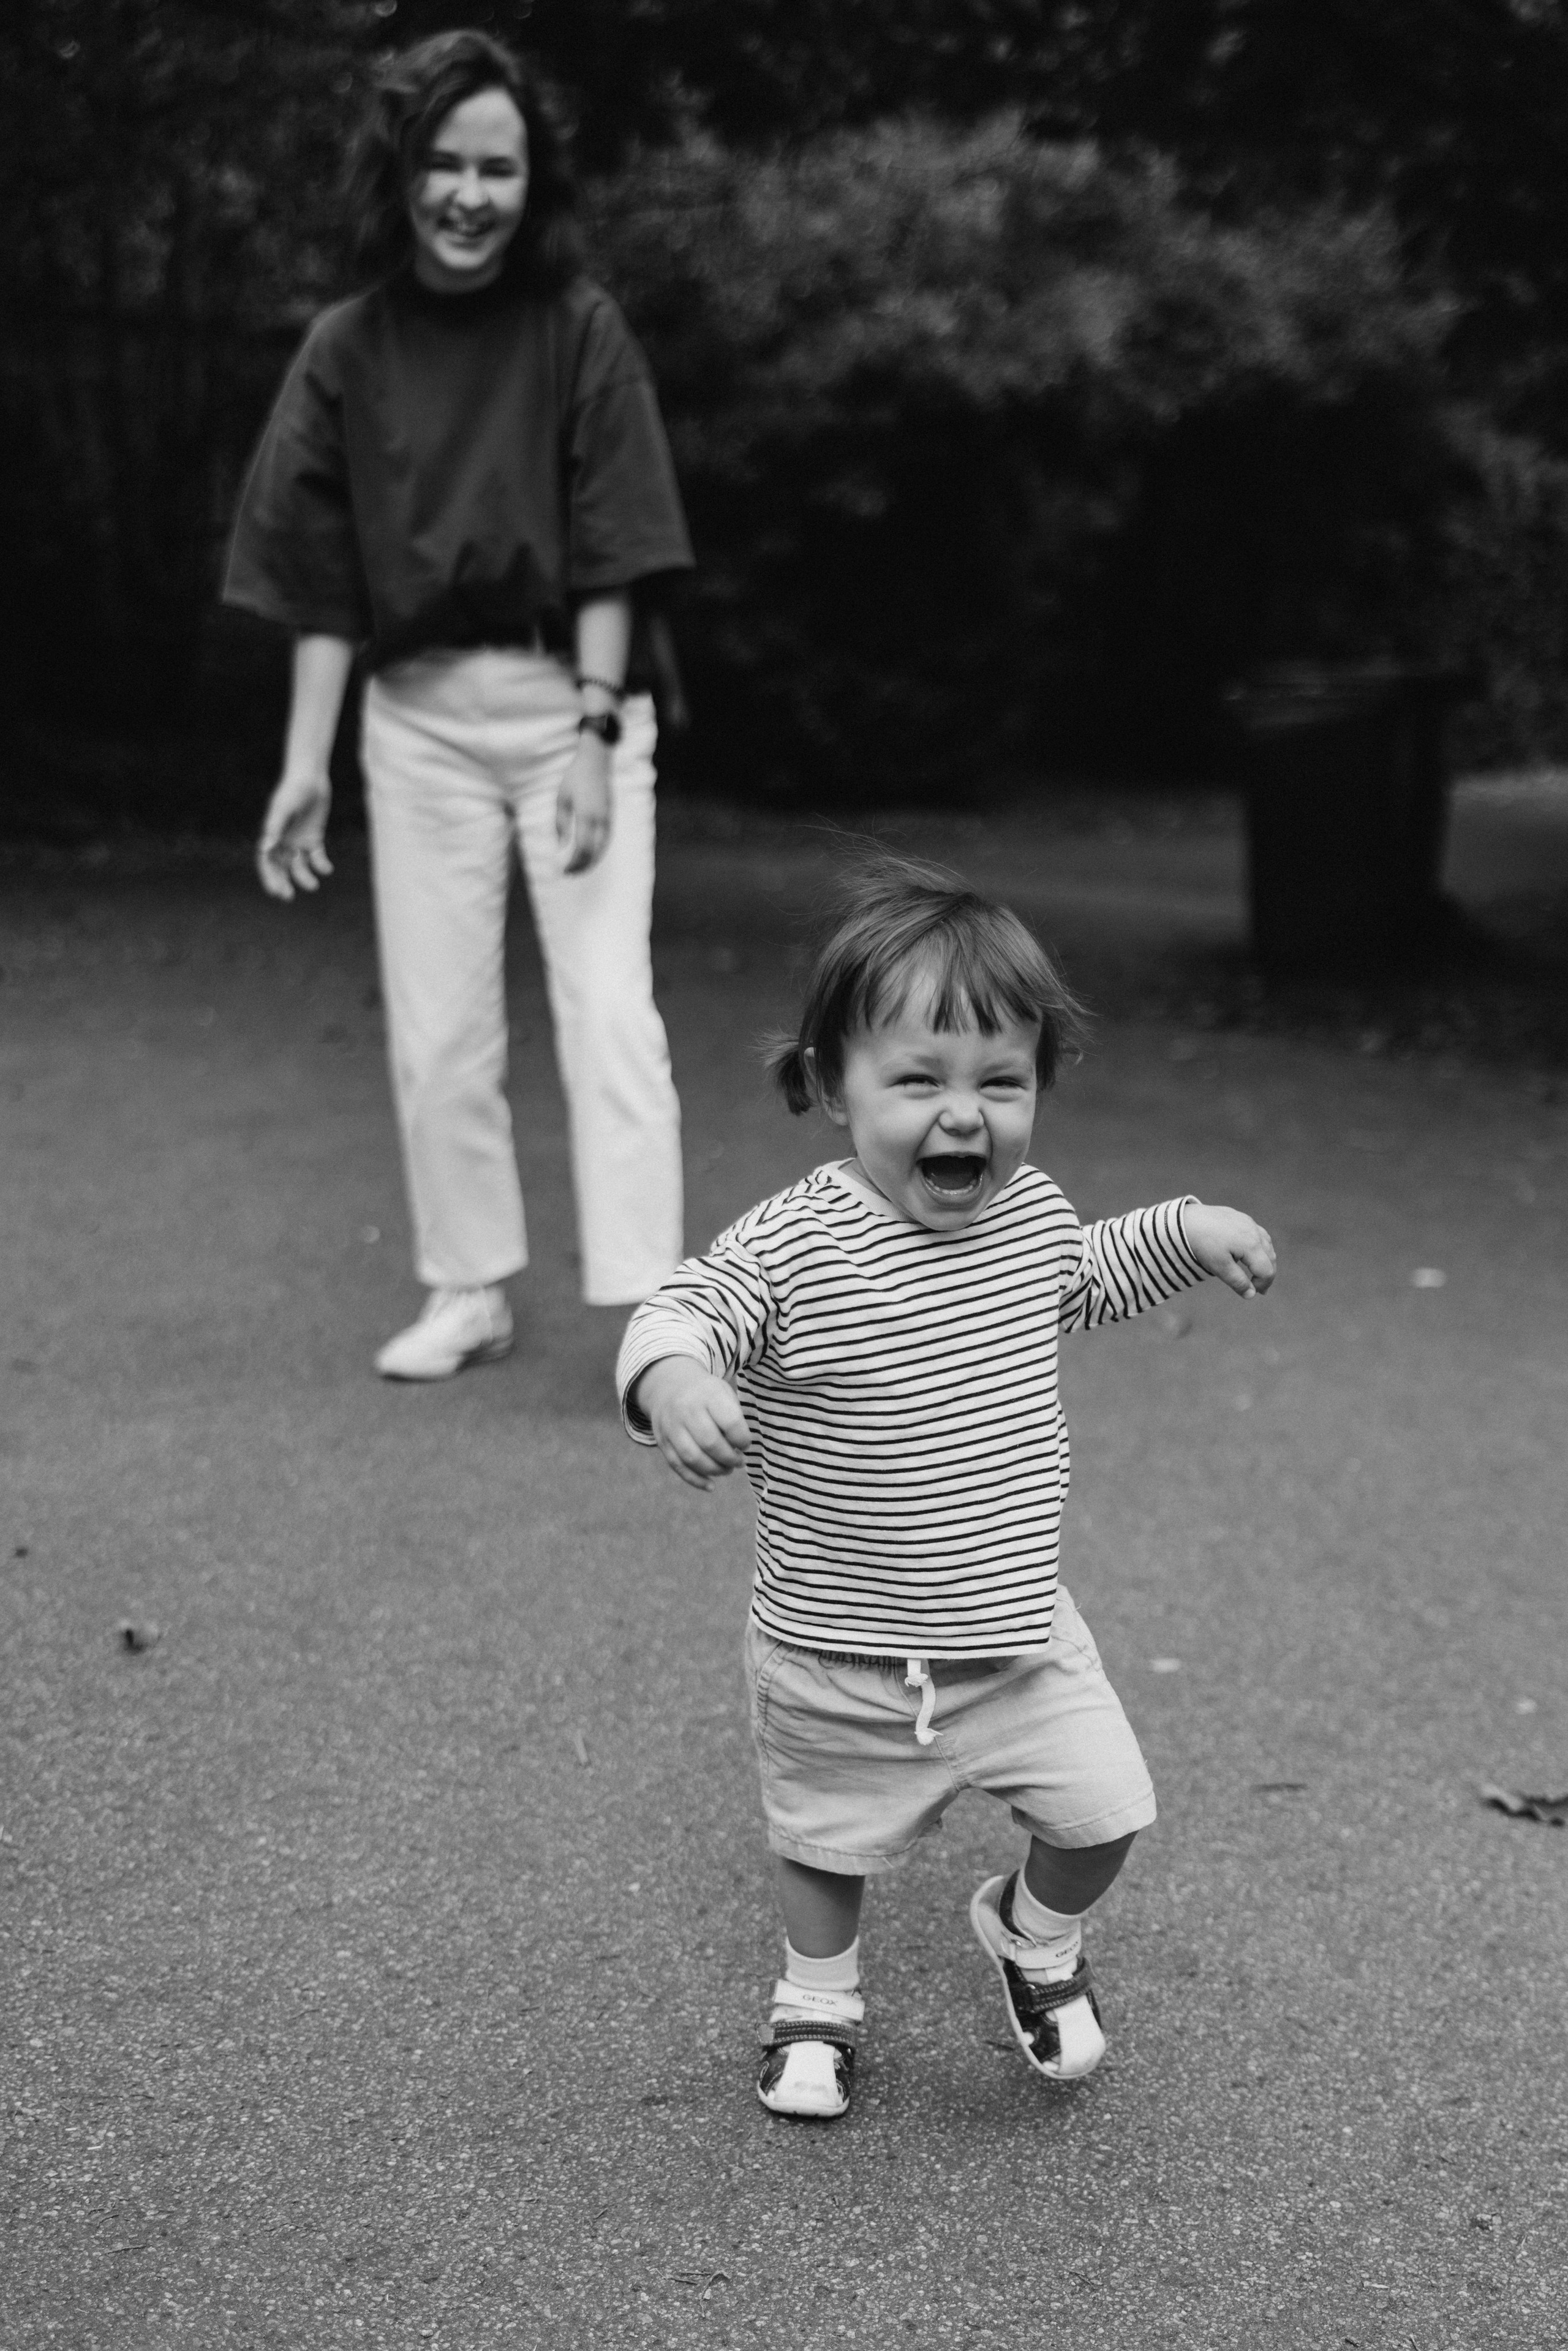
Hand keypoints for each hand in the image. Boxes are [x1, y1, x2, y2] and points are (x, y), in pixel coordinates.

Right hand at [258, 772, 332, 901]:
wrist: (310, 777)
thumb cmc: (293, 790)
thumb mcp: (283, 808)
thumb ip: (274, 828)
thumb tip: (264, 849)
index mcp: (272, 835)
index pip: (266, 862)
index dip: (269, 877)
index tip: (277, 891)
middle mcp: (283, 840)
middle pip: (280, 867)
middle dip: (283, 882)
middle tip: (287, 897)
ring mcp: (298, 840)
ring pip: (299, 865)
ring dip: (304, 877)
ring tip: (313, 885)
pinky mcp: (314, 837)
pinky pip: (316, 857)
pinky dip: (321, 865)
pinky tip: (327, 869)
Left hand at [556, 735, 612, 873]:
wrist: (596, 760)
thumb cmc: (574, 778)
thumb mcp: (561, 799)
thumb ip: (561, 824)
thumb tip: (560, 846)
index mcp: (586, 816)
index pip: (582, 849)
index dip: (573, 863)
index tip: (562, 870)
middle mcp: (600, 820)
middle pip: (594, 853)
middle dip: (581, 866)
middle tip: (569, 874)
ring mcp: (608, 818)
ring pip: (602, 848)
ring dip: (591, 861)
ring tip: (578, 867)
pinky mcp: (610, 815)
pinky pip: (606, 840)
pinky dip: (597, 851)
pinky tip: (588, 854)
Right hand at [635, 1357, 751, 1489]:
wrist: (668, 1386)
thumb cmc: (706, 1394)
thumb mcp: (723, 1392)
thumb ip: (734, 1418)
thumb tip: (740, 1450)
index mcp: (708, 1394)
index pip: (730, 1422)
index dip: (743, 1439)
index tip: (745, 1444)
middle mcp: (686, 1409)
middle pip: (710, 1443)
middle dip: (729, 1458)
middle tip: (738, 1461)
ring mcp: (671, 1426)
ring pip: (692, 1457)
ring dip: (714, 1470)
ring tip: (727, 1470)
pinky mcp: (662, 1441)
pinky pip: (678, 1466)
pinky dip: (696, 1480)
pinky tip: (711, 1485)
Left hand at [1182, 1202, 1276, 1298]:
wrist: (1185, 1221)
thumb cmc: (1203, 1244)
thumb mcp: (1219, 1267)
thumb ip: (1238, 1282)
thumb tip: (1251, 1295)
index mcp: (1252, 1245)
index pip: (1266, 1270)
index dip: (1262, 1284)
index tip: (1252, 1292)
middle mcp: (1254, 1231)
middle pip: (1270, 1257)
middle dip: (1266, 1273)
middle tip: (1259, 1287)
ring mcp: (1248, 1222)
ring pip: (1266, 1244)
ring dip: (1264, 1259)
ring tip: (1256, 1271)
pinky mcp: (1240, 1217)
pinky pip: (1256, 1233)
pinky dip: (1258, 1246)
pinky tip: (1248, 1252)